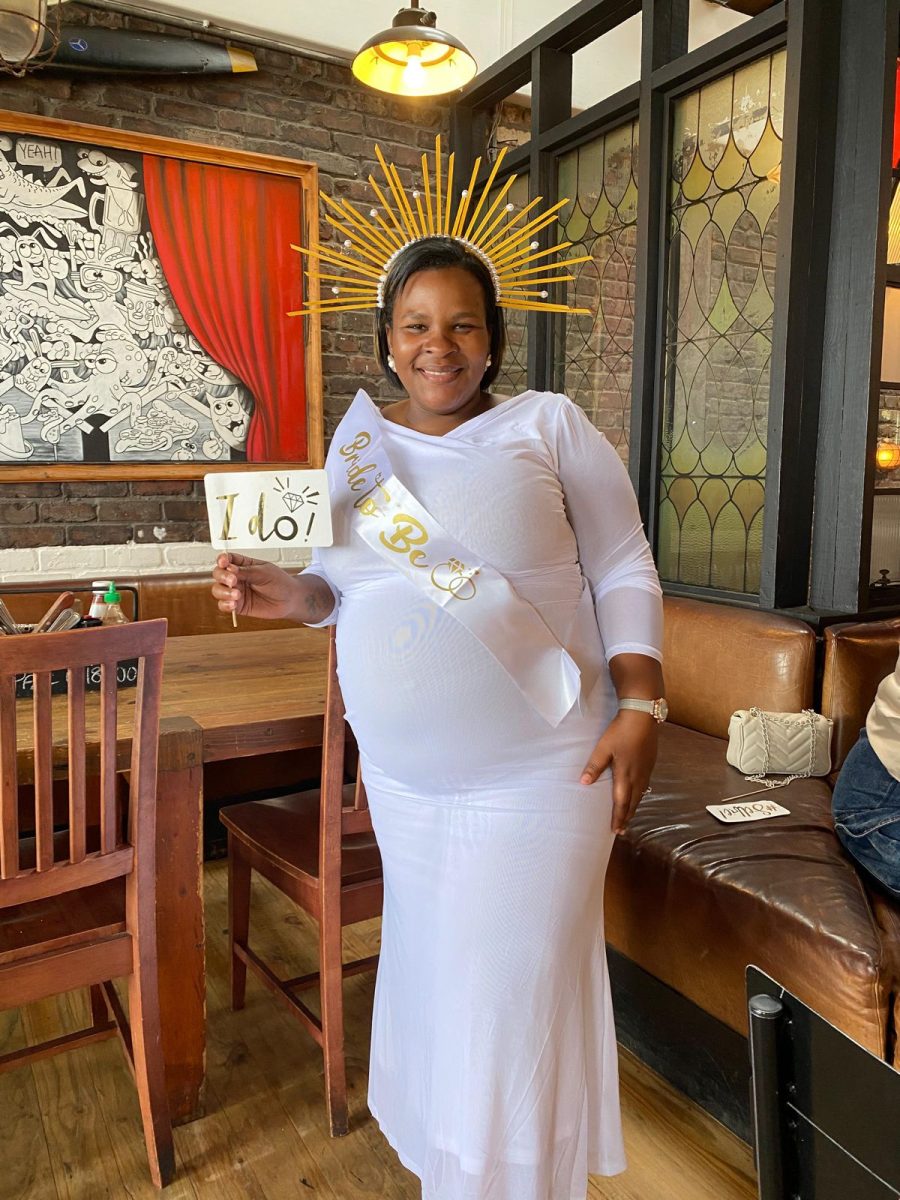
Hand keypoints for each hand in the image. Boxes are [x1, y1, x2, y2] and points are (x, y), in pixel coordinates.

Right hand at [211, 552, 335, 624]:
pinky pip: (224, 606)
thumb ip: (246, 572)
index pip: (226, 559)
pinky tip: (234, 605)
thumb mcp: (264, 572)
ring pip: (218, 590)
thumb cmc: (280, 582)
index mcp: (243, 565)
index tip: (224, 562)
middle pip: (218, 574)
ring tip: (237, 595)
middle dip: (222, 576)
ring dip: (224, 592)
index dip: (222, 560)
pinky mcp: (238, 606)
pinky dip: (225, 605)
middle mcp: (237, 578)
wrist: (290, 600)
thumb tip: (229, 569)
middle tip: (233, 580)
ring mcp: (236, 592)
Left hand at [580, 710, 658, 835]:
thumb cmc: (621, 732)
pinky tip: (637, 794)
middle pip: (633, 802)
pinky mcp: (650, 762)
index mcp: (625, 774)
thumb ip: (594, 766)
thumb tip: (584, 783)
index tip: (615, 830)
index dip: (618, 817)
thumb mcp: (603, 748)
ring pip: (640, 794)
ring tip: (628, 816)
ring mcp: (646, 769)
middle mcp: (638, 776)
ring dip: (634, 807)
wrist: (643, 716)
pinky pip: (645, 785)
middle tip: (621, 830)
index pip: (621, 802)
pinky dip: (639, 795)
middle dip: (627, 816)